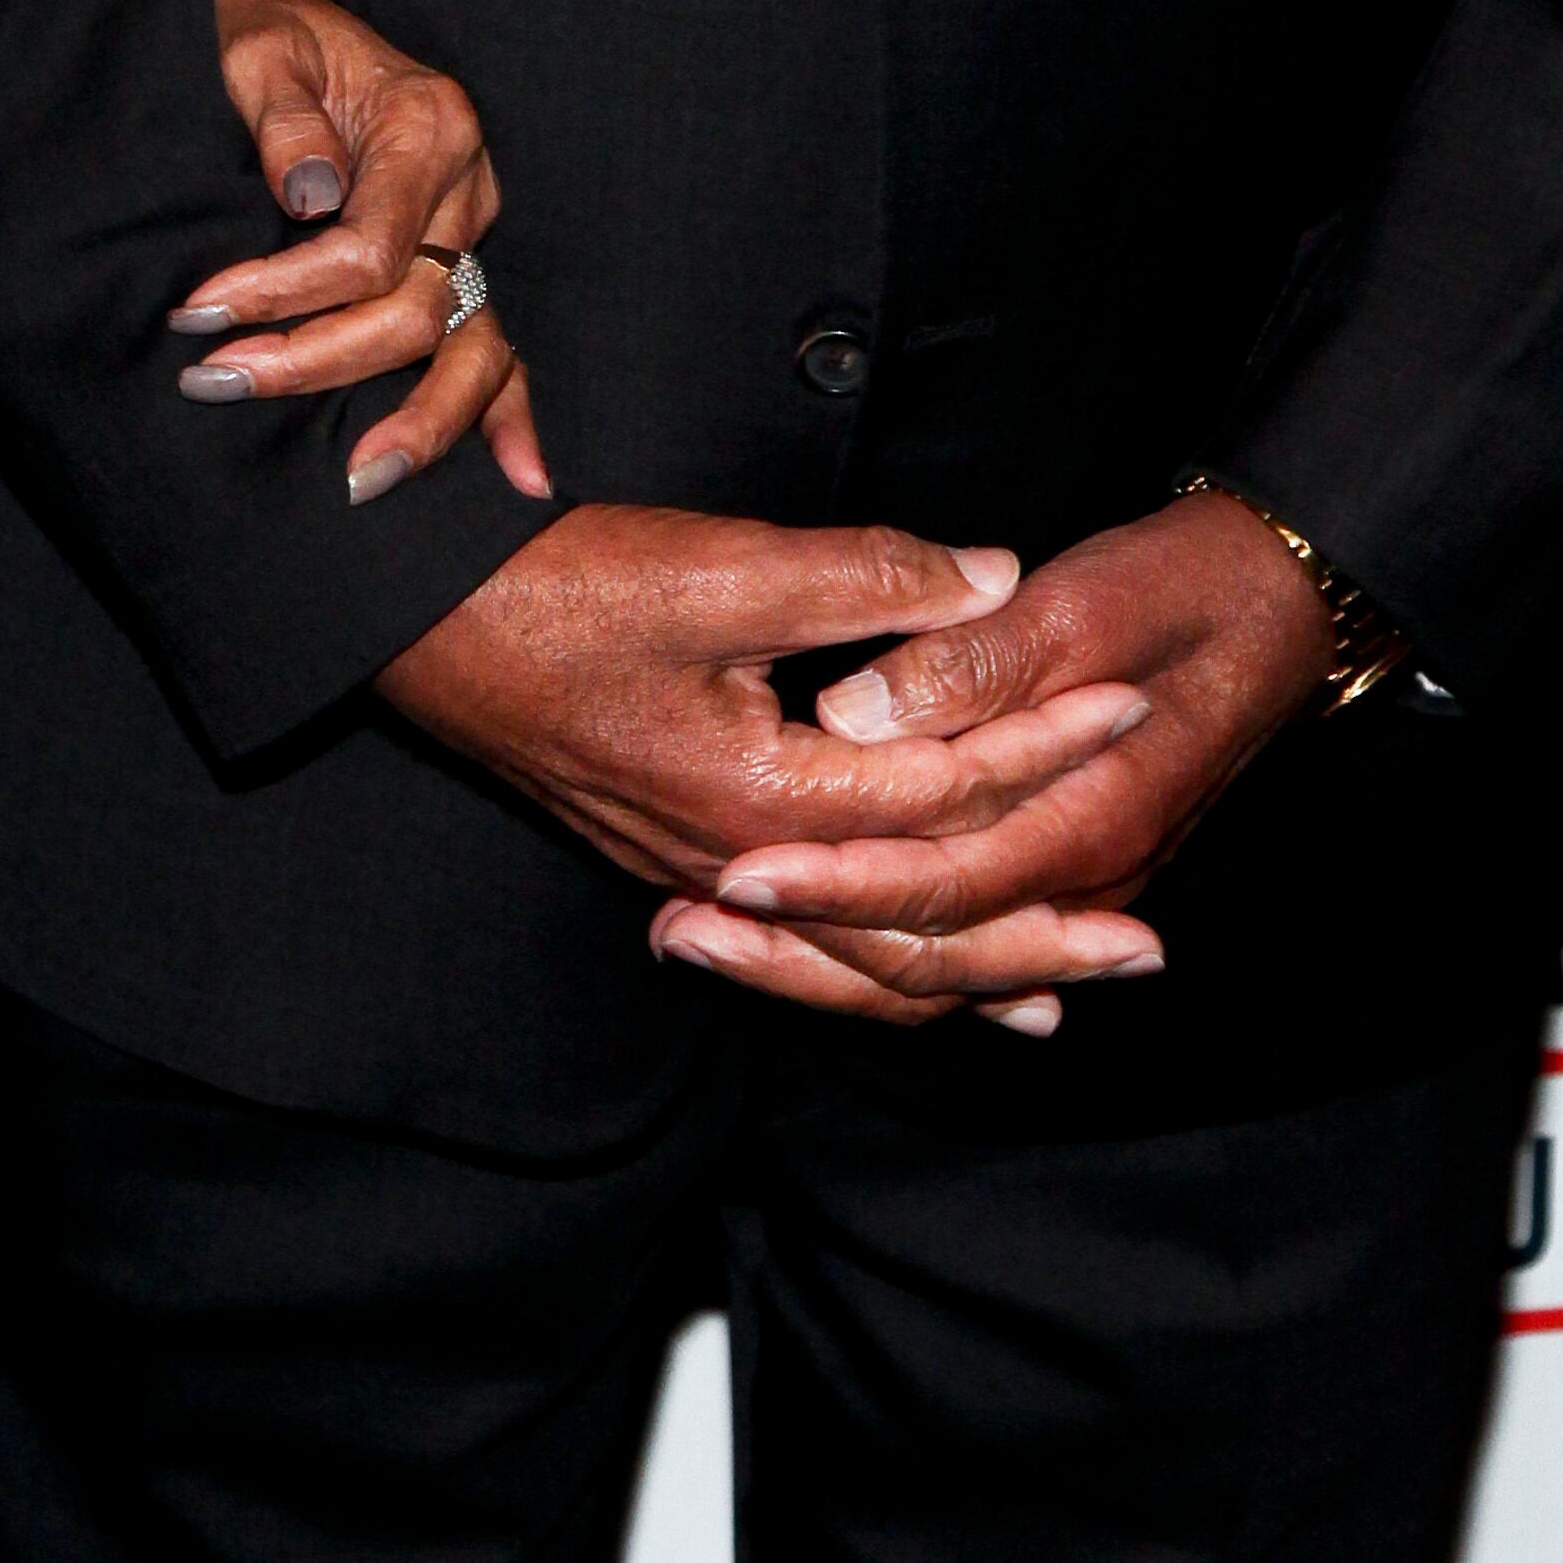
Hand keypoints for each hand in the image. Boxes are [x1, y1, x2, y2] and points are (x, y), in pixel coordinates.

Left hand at [185, 0, 545, 501]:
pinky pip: (499, 348)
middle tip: (215, 382)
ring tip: (357, 482)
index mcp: (428, 124)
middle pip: (415, 310)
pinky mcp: (460, 260)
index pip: (368, 247)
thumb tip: (308, 201)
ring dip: (416, 421)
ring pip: (471, 347)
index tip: (201, 317)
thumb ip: (283, 120)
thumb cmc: (259, 34)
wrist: (277, 19)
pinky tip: (518, 479)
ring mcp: (473, 229)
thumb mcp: (256, 51)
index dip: (284, 295)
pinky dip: (509, 415)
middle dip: (316, 361)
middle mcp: (468, 183)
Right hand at [378, 506, 1165, 1028]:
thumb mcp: (719, 570)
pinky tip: (922, 970)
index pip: (936, 793)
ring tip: (1062, 992)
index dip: (1041, 745)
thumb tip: (996, 580)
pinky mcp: (677, 856)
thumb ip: (866, 579)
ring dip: (966, 972)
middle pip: (913, 924)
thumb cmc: (557, 588)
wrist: (418, 620)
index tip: (1128, 709)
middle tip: (1144, 948)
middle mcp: (735, 860)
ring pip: (857, 957)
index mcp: (758, 795)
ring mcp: (700, 870)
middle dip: (1035, 931)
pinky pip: (805, 941)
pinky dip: (878, 966)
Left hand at [671, 489, 1343, 1024]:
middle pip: (928, 957)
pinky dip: (883, 953)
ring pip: (939, 963)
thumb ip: (974, 665)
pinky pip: (965, 935)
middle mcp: (1085, 874)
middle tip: (682, 930)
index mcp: (1091, 818)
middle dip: (800, 951)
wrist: (1281, 599)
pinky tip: (805, 951)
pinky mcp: (1061, 860)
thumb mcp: (1084, 605)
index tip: (737, 873)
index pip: (941, 885)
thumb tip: (858, 712)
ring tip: (704, 937)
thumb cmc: (1185, 590)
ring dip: (821, 962)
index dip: (834, 884)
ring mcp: (1076, 879)